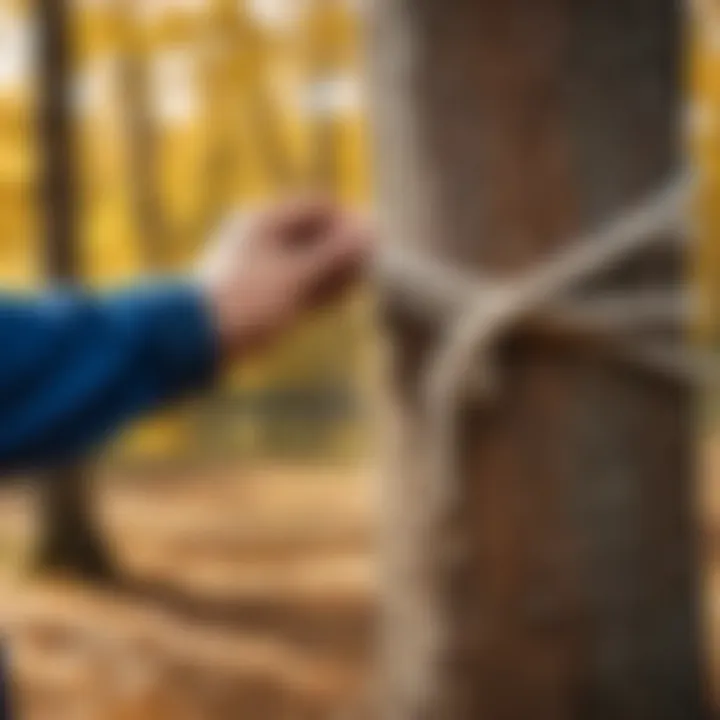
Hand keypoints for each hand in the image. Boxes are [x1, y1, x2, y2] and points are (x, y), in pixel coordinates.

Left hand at [197, 198, 371, 358]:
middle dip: (345, 248)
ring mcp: (264, 267)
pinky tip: (341, 298)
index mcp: (265, 220)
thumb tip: (371, 231)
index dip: (349, 220)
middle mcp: (265, 239)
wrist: (196, 338)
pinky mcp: (264, 295)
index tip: (375, 240)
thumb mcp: (296, 275)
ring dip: (336, 270)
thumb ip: (335, 254)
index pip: (319, 206)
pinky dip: (321, 289)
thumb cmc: (246, 300)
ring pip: (310, 261)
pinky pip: (300, 284)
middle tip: (374, 263)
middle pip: (316, 234)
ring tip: (362, 282)